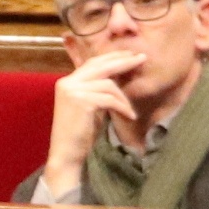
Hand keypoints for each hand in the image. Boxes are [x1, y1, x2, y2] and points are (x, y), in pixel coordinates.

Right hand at [41, 47, 145, 194]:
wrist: (67, 153)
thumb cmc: (80, 133)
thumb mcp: (90, 106)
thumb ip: (98, 89)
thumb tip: (119, 76)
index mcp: (67, 81)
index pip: (92, 63)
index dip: (112, 57)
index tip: (129, 55)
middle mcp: (68, 83)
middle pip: (101, 66)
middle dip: (123, 62)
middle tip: (142, 58)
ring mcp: (73, 91)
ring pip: (108, 85)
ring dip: (123, 98)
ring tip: (130, 111)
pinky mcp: (82, 102)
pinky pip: (110, 99)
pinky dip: (122, 107)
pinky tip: (130, 116)